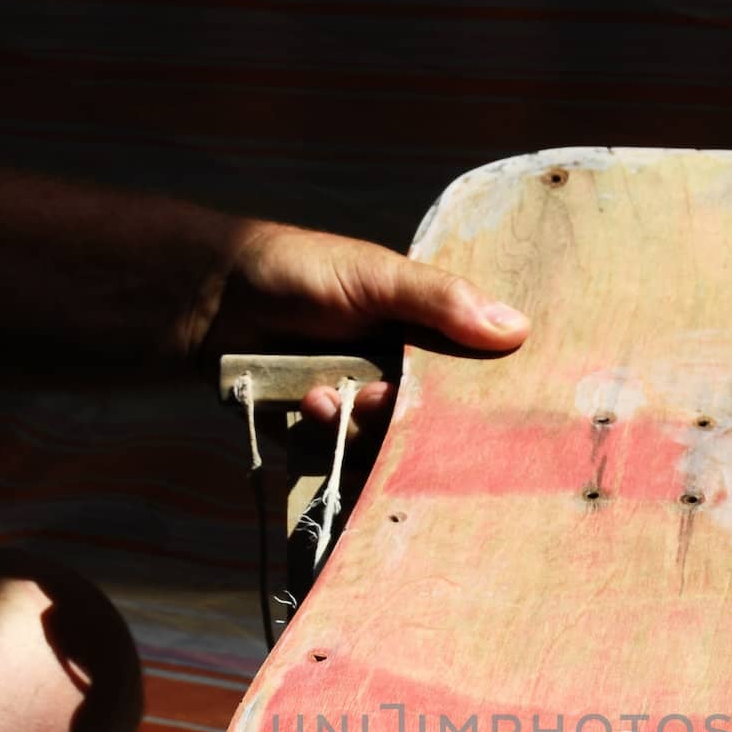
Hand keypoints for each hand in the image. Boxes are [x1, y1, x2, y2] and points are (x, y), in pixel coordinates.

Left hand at [196, 222, 529, 422]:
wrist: (211, 303)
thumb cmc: (298, 272)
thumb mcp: (375, 277)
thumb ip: (440, 301)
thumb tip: (519, 328)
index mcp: (428, 333)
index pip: (475, 376)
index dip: (479, 396)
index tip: (474, 411)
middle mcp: (404, 374)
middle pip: (435, 423)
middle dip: (404, 418)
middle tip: (372, 397)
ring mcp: (367, 407)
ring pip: (391, 445)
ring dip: (359, 428)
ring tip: (323, 398)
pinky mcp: (331, 434)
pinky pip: (350, 460)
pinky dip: (331, 439)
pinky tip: (308, 408)